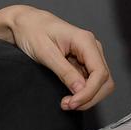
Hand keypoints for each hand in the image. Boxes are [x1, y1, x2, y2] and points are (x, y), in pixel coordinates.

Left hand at [0, 5, 114, 109]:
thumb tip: (81, 90)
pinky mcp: (83, 63)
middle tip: (67, 106)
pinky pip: (90, 82)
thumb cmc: (32, 32)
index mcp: (85, 41)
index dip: (89, 92)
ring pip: (100, 84)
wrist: (25, 23)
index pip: (100, 73)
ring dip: (87, 97)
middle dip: (89, 97)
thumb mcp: (45, 53)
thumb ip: (64, 71)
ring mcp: (89, 56)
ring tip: (66, 103)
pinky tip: (68, 97)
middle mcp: (92, 48)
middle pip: (105, 81)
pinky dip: (82, 93)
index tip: (72, 103)